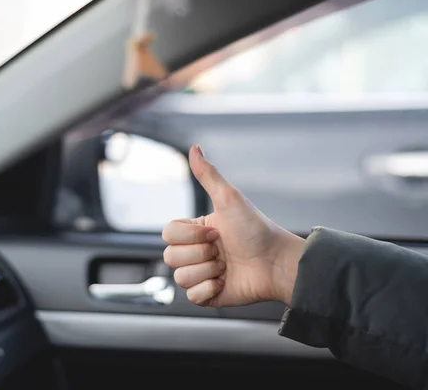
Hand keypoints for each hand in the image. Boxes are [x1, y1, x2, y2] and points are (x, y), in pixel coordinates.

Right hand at [162, 145, 305, 306]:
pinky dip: (208, 290)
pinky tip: (224, 282)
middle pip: (170, 257)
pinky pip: (191, 296)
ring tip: (226, 267)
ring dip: (206, 271)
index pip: (167, 233)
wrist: (277, 263)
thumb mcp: (230, 199)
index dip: (188, 235)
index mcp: (196, 231)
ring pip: (179, 277)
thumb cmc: (257, 229)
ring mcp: (201, 274)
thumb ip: (208, 175)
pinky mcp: (208, 295)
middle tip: (222, 250)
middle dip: (199, 254)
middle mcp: (195, 252)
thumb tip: (194, 148)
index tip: (214, 232)